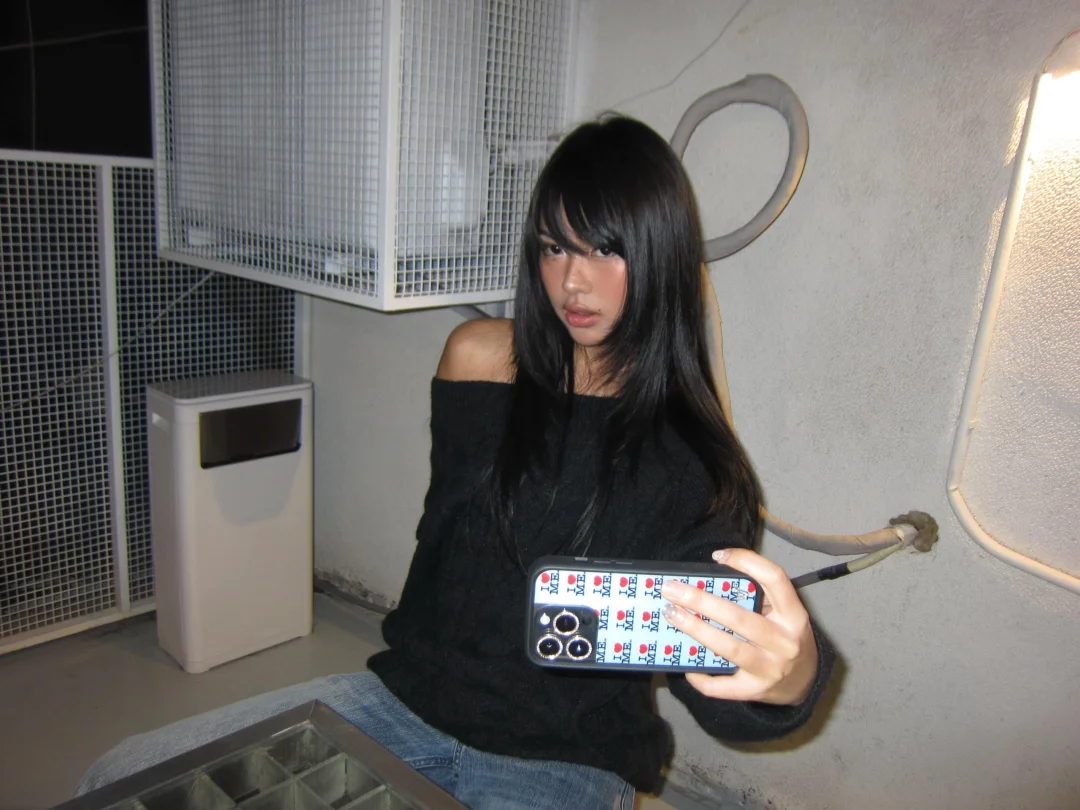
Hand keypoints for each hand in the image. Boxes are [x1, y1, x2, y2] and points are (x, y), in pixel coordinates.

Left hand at [660, 548, 816, 704]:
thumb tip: (713, 577)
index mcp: (793, 615)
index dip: (747, 562)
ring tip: (672, 615)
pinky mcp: (755, 691)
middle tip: (671, 589)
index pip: (775, 579)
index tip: (718, 556)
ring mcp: (770, 669)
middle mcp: (784, 642)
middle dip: (701, 601)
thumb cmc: (787, 638)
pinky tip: (686, 666)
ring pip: (727, 648)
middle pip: (738, 617)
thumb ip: (760, 596)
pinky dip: (701, 677)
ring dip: (696, 629)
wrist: (805, 682)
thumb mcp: (785, 614)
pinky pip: (722, 686)